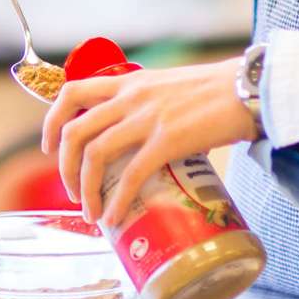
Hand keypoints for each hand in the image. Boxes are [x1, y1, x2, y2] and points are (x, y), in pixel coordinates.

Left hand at [41, 58, 258, 226]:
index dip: (52, 120)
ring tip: (92, 213)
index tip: (50, 146)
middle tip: (72, 192)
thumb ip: (151, 106)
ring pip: (94, 154)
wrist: (248, 88)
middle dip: (64, 168)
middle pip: (75, 131)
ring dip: (84, 190)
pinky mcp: (167, 140)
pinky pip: (130, 175)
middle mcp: (131, 97)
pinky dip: (116, 200)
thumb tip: (146, 141)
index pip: (72, 91)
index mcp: (130, 82)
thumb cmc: (218, 90)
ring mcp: (147, 118)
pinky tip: (116, 217)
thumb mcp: (170, 86)